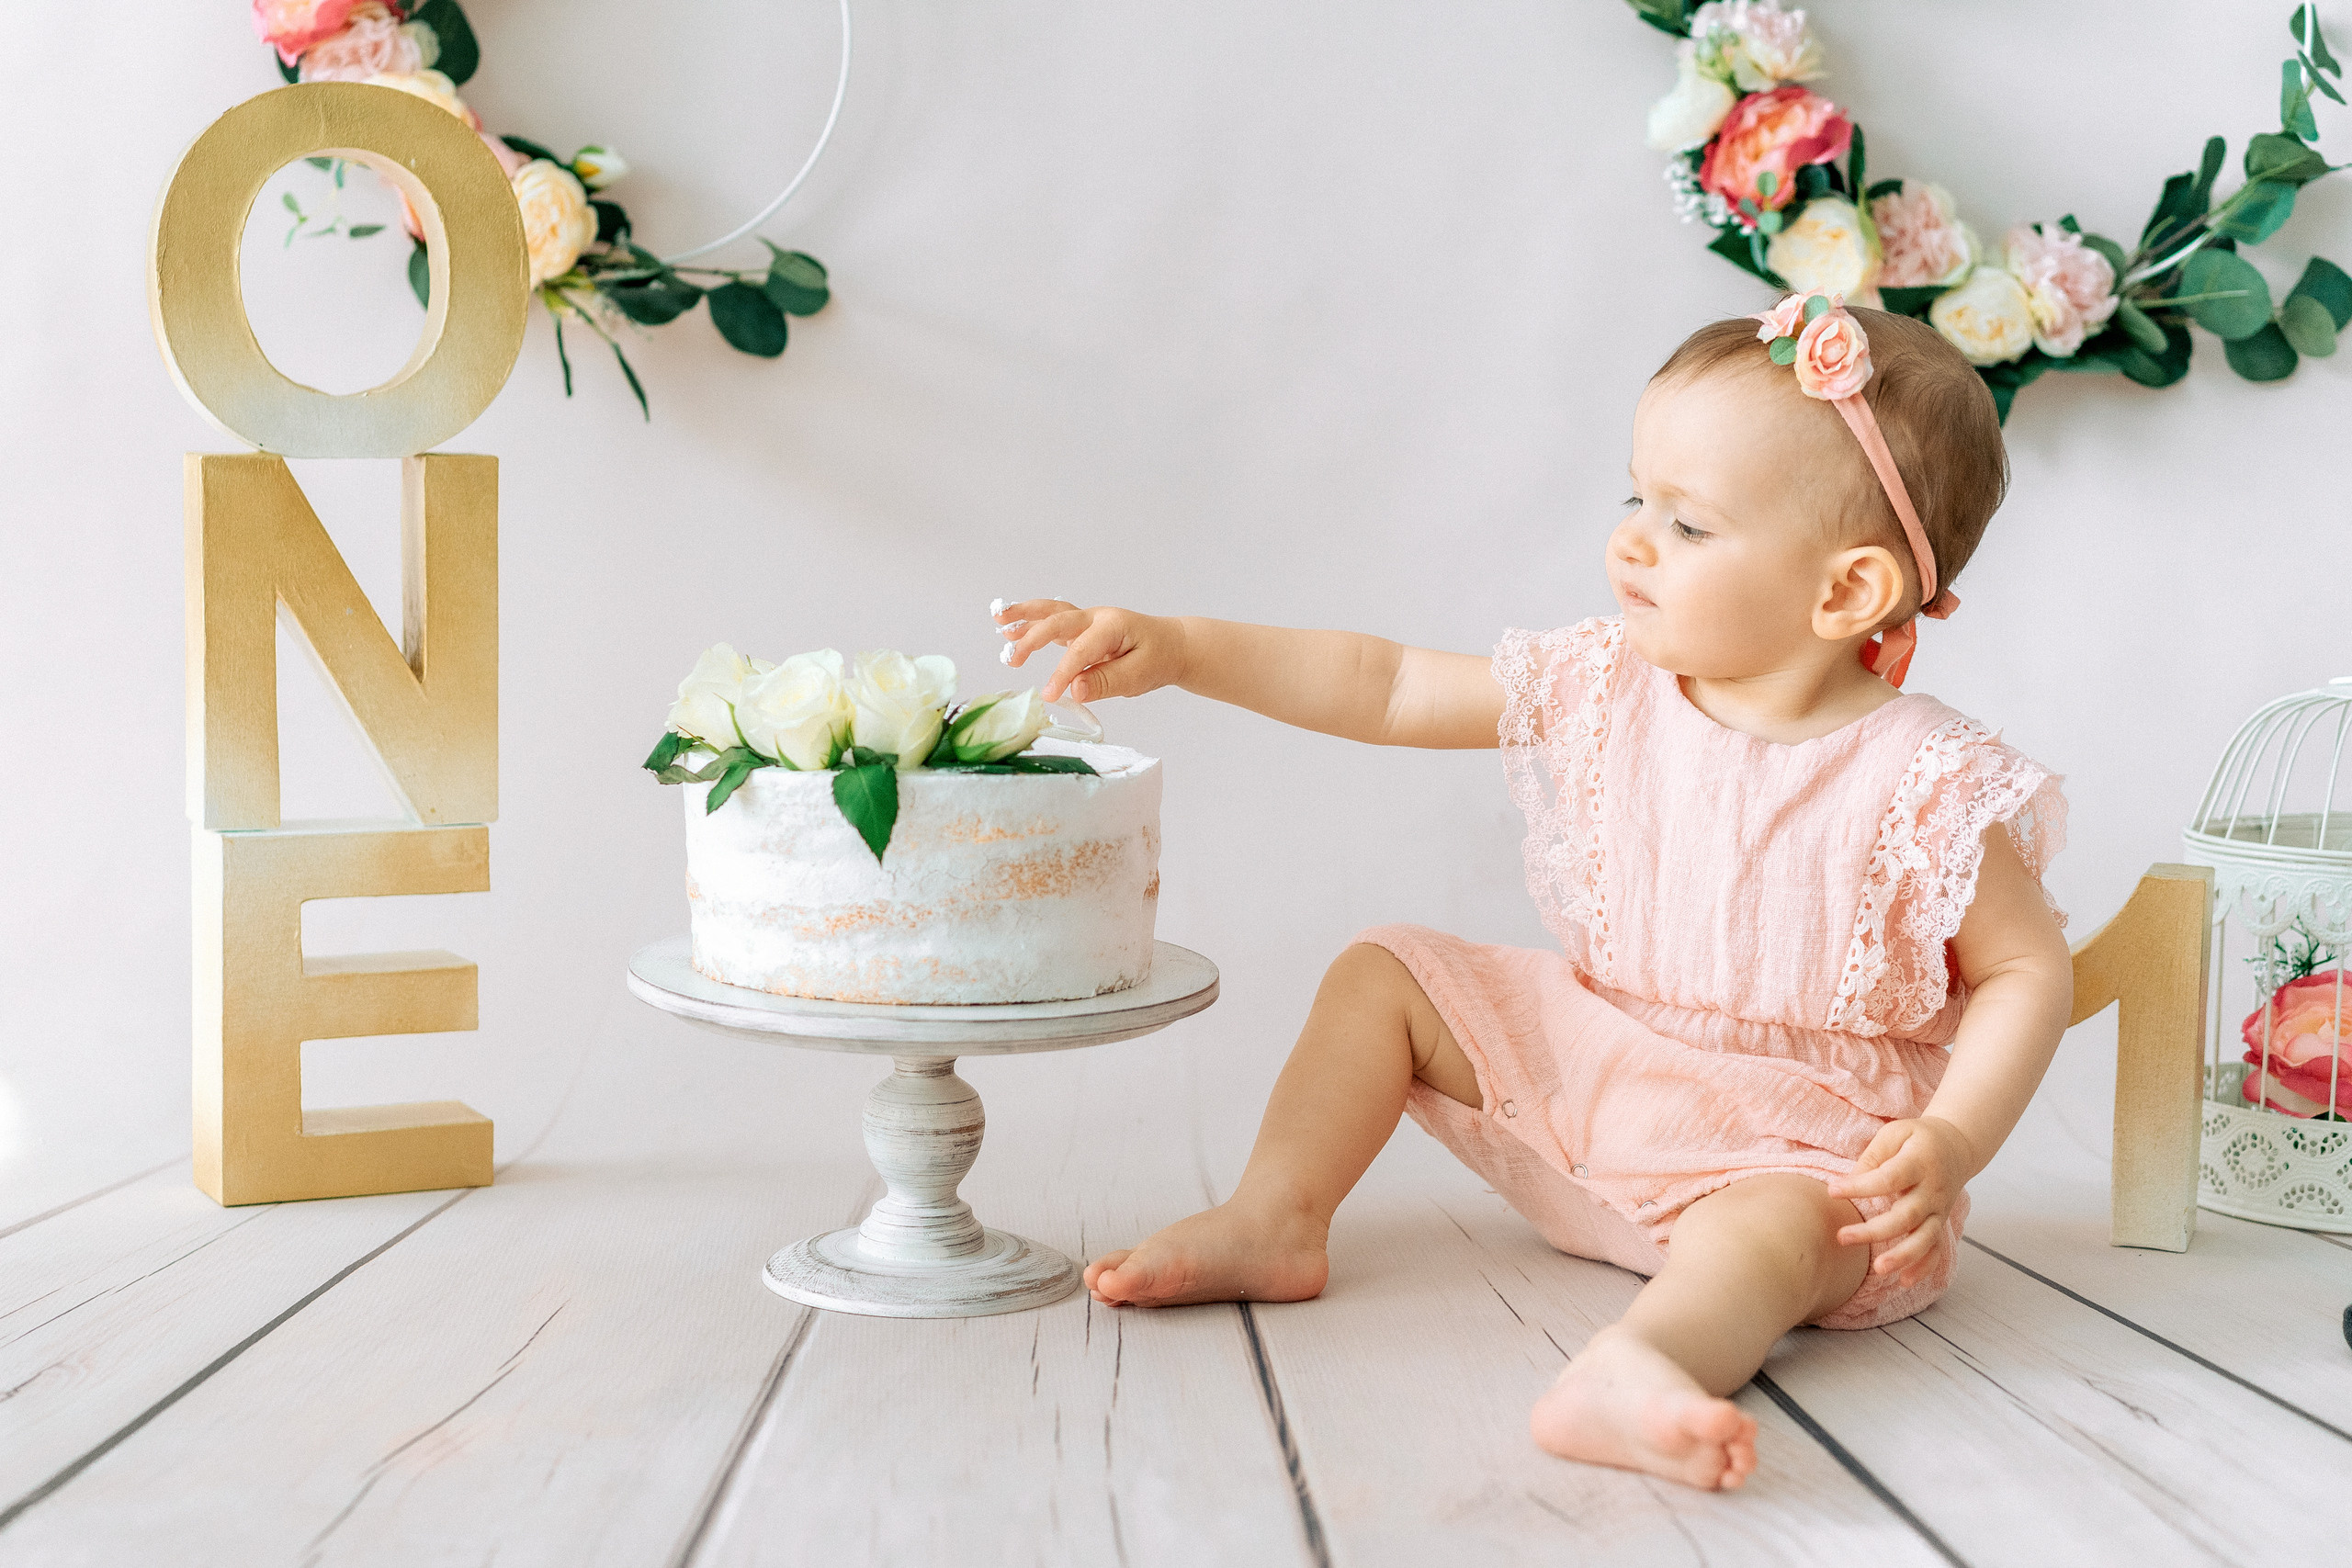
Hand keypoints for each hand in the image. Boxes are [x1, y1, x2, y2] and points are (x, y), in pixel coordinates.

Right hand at [993, 600, 1186, 703]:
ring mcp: (1087, 619)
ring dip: (1024, 615)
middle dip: (1033, 637)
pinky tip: (1010, 628)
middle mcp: (1096, 617)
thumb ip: (1106, 682)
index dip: (1063, 673)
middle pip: (1059, 621)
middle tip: (1012, 658)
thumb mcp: (1139, 676)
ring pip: (1052, 612)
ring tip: (998, 618)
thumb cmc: (1158, 659)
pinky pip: (1053, 620)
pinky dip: (1031, 621)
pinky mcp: (1081, 628)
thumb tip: (1074, 690)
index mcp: (1113, 626)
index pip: (1081, 651)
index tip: (1050, 695)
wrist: (1172, 645)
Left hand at [1824, 1116, 1976, 1288]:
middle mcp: (1934, 1190)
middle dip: (1875, 1231)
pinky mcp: (1942, 1223)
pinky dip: (1924, 1268)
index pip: (1889, 1178)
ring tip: (1878, 1269)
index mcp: (1920, 1162)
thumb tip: (1848, 1183)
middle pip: (1906, 1216)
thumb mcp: (1895, 1134)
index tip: (1832, 1191)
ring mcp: (1940, 1210)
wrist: (1957, 1146)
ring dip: (1902, 1256)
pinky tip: (1904, 1281)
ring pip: (1924, 1238)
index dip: (1861, 1186)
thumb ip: (1873, 1157)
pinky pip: (1936, 1250)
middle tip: (1842, 1238)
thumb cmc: (1917, 1138)